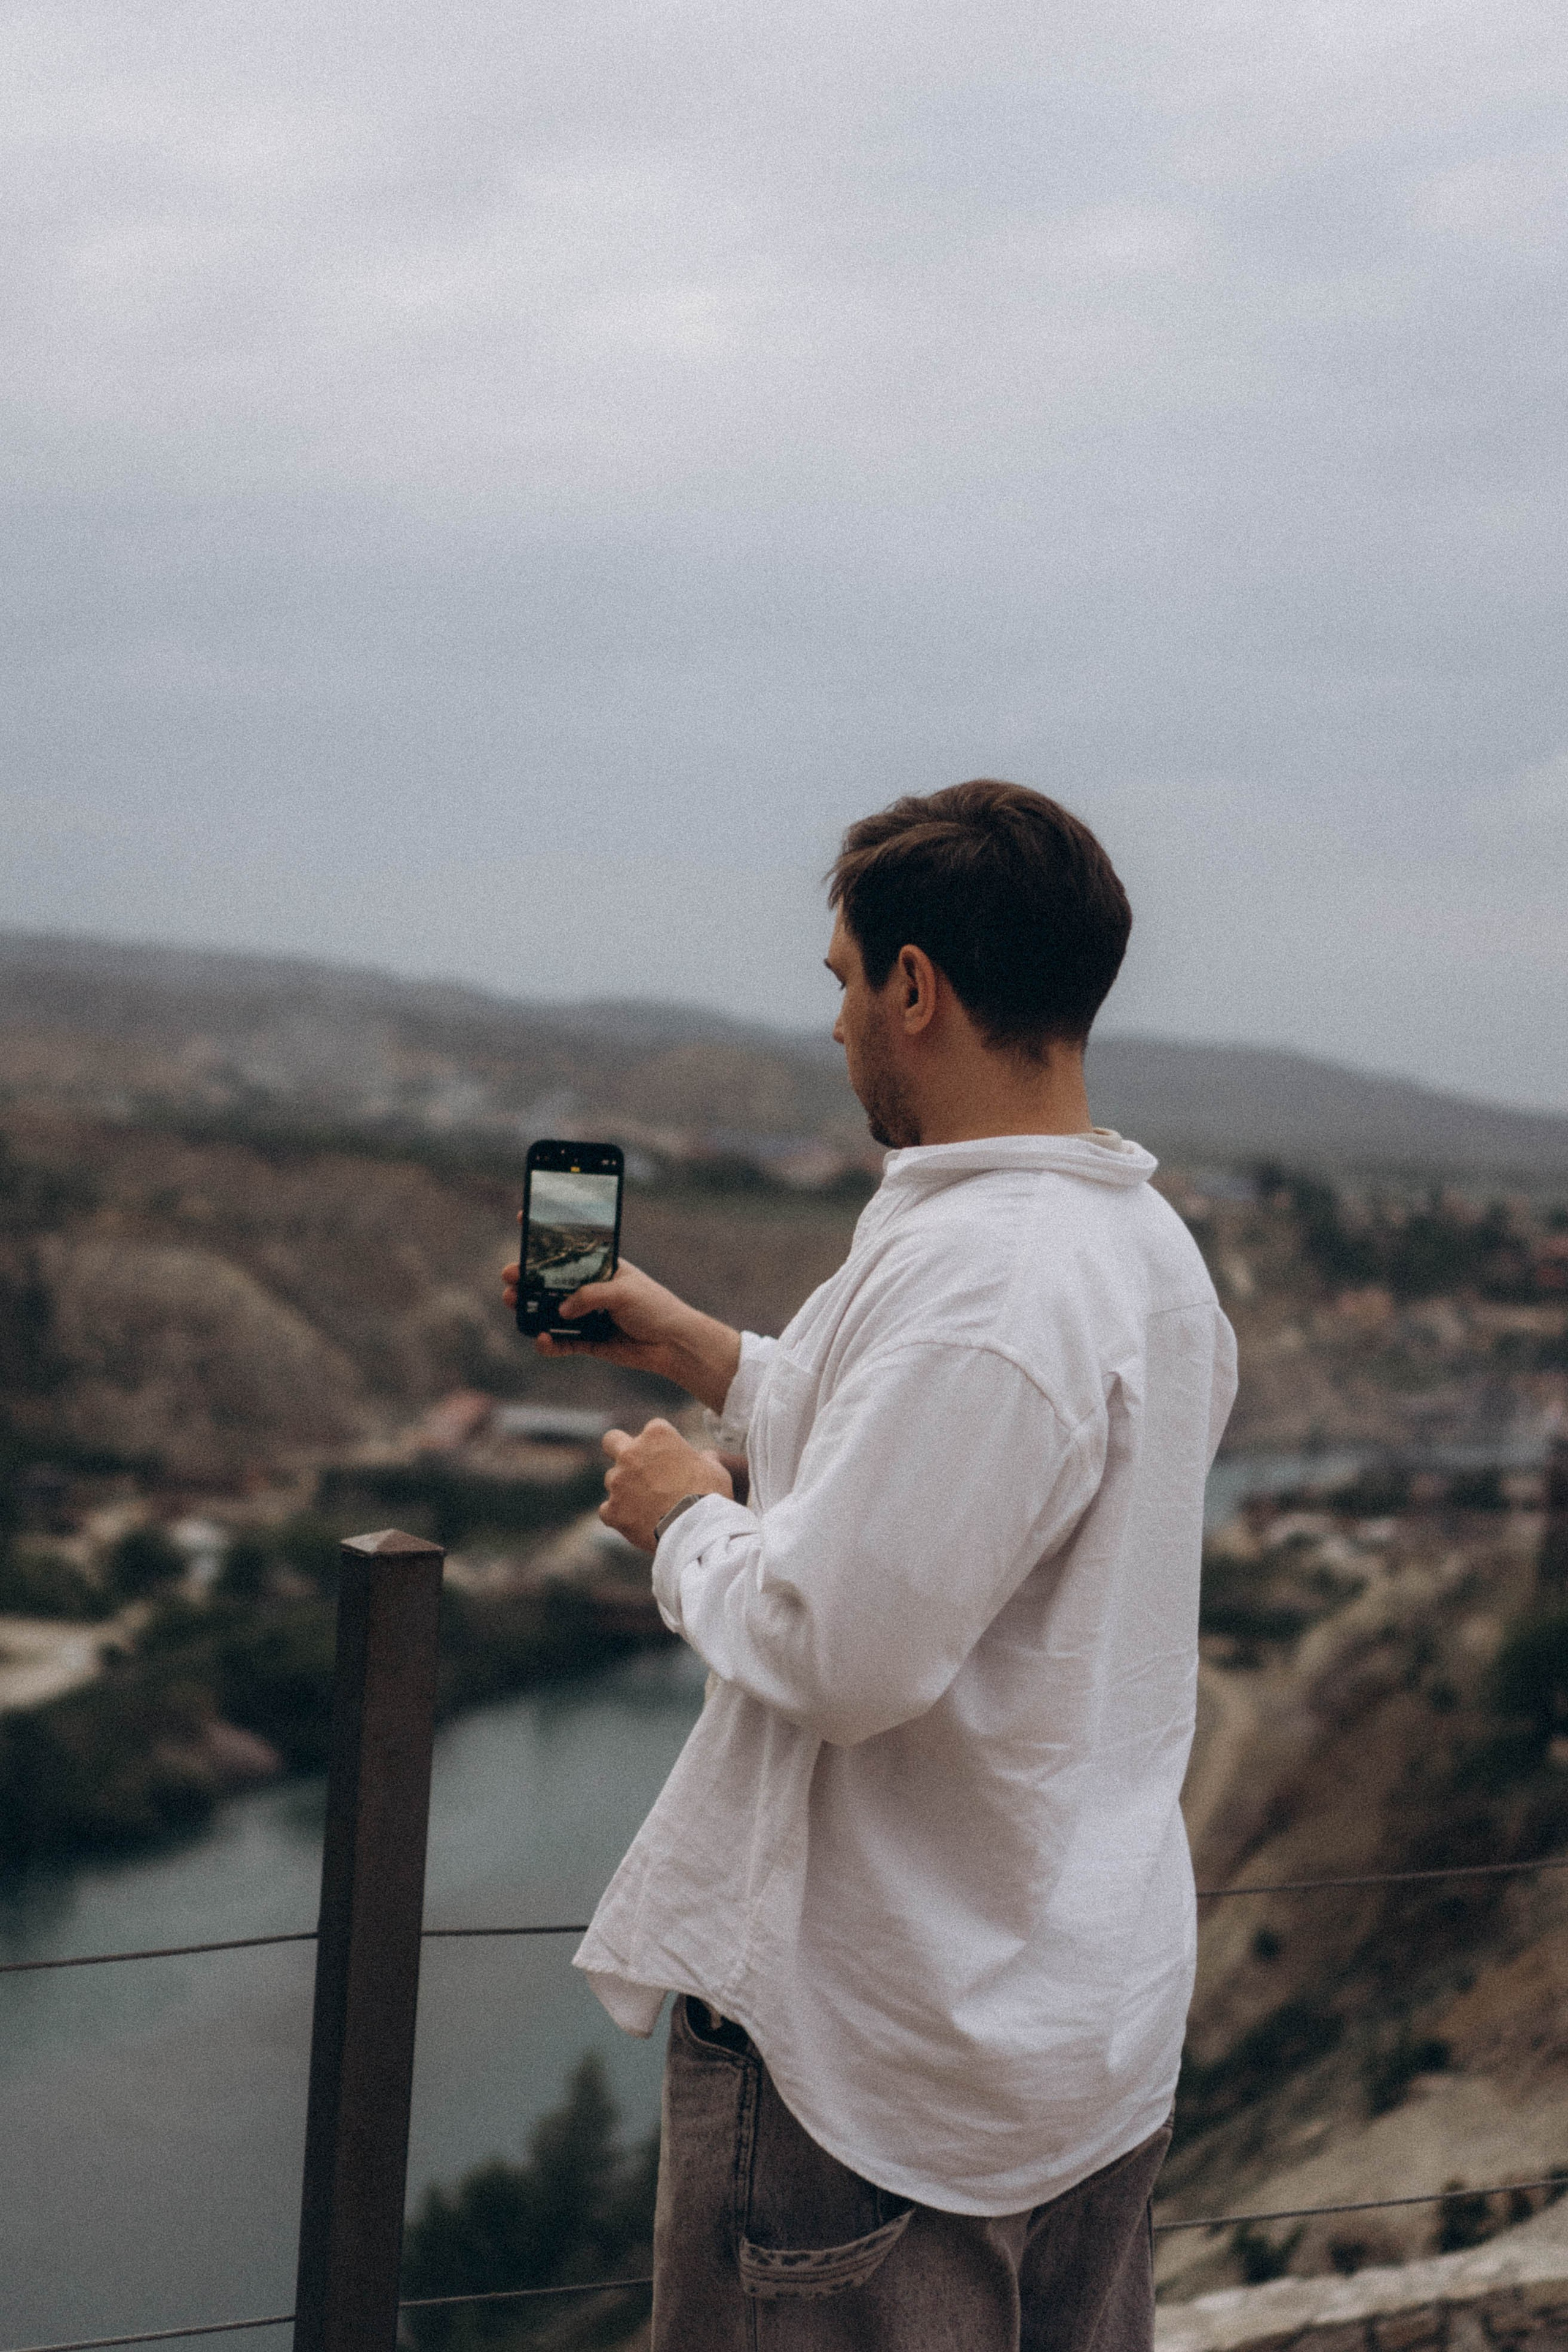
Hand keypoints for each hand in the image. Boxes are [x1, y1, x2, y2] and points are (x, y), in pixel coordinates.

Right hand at [501, 1239, 741, 1412]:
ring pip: (550, 1310)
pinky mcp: (587, 1341)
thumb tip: (562, 1309)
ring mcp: (586, 1315)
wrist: (674, 1344)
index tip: (524, 1217)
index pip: (571, 1246)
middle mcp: (589, 1289)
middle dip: (527, 1276)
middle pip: (551, 1280)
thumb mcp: (625, 1291)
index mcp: (601, 1267)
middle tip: (509, 1274)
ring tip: (513, 1302)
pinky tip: (542, 1339)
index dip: (548, 1233)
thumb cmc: (656, 1307)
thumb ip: (591, 1296)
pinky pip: (561, 1342)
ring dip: (529, 1307)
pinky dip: (549, 1342)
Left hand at [600, 1419, 733, 1552]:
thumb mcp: (714, 1468)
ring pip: (612, 1480)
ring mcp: (617, 1482)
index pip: (653, 1430)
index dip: (662, 1445)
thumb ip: (702, 1458)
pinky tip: (637, 1524)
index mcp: (657, 1435)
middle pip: (612, 1441)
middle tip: (635, 1468)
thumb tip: (704, 1457)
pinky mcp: (611, 1510)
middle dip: (619, 1450)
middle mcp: (631, 1453)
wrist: (696, 1530)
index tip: (671, 1460)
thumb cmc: (710, 1495)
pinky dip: (619, 1515)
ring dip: (625, 1489)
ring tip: (648, 1507)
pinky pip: (607, 1510)